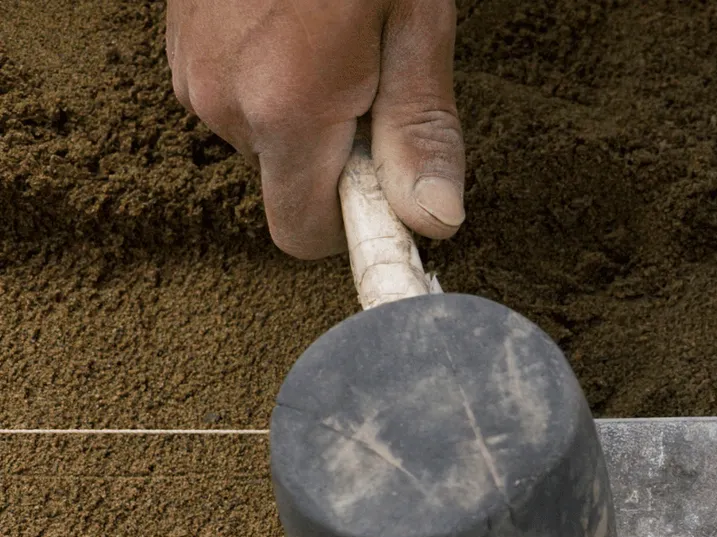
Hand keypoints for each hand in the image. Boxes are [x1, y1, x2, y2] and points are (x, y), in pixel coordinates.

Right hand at [165, 0, 463, 257]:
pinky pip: (234, 92)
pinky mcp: (178, 42)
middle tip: (375, 72)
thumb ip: (420, 129)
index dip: (354, 223)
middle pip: (289, 181)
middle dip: (338, 151)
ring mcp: (190, 69)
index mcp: (285, 108)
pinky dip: (272, 74)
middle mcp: (222, 101)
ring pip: (262, 136)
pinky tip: (296, 19)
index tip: (393, 194)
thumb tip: (436, 220)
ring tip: (334, 33)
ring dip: (304, 107)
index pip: (302, 233)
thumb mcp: (415, 26)